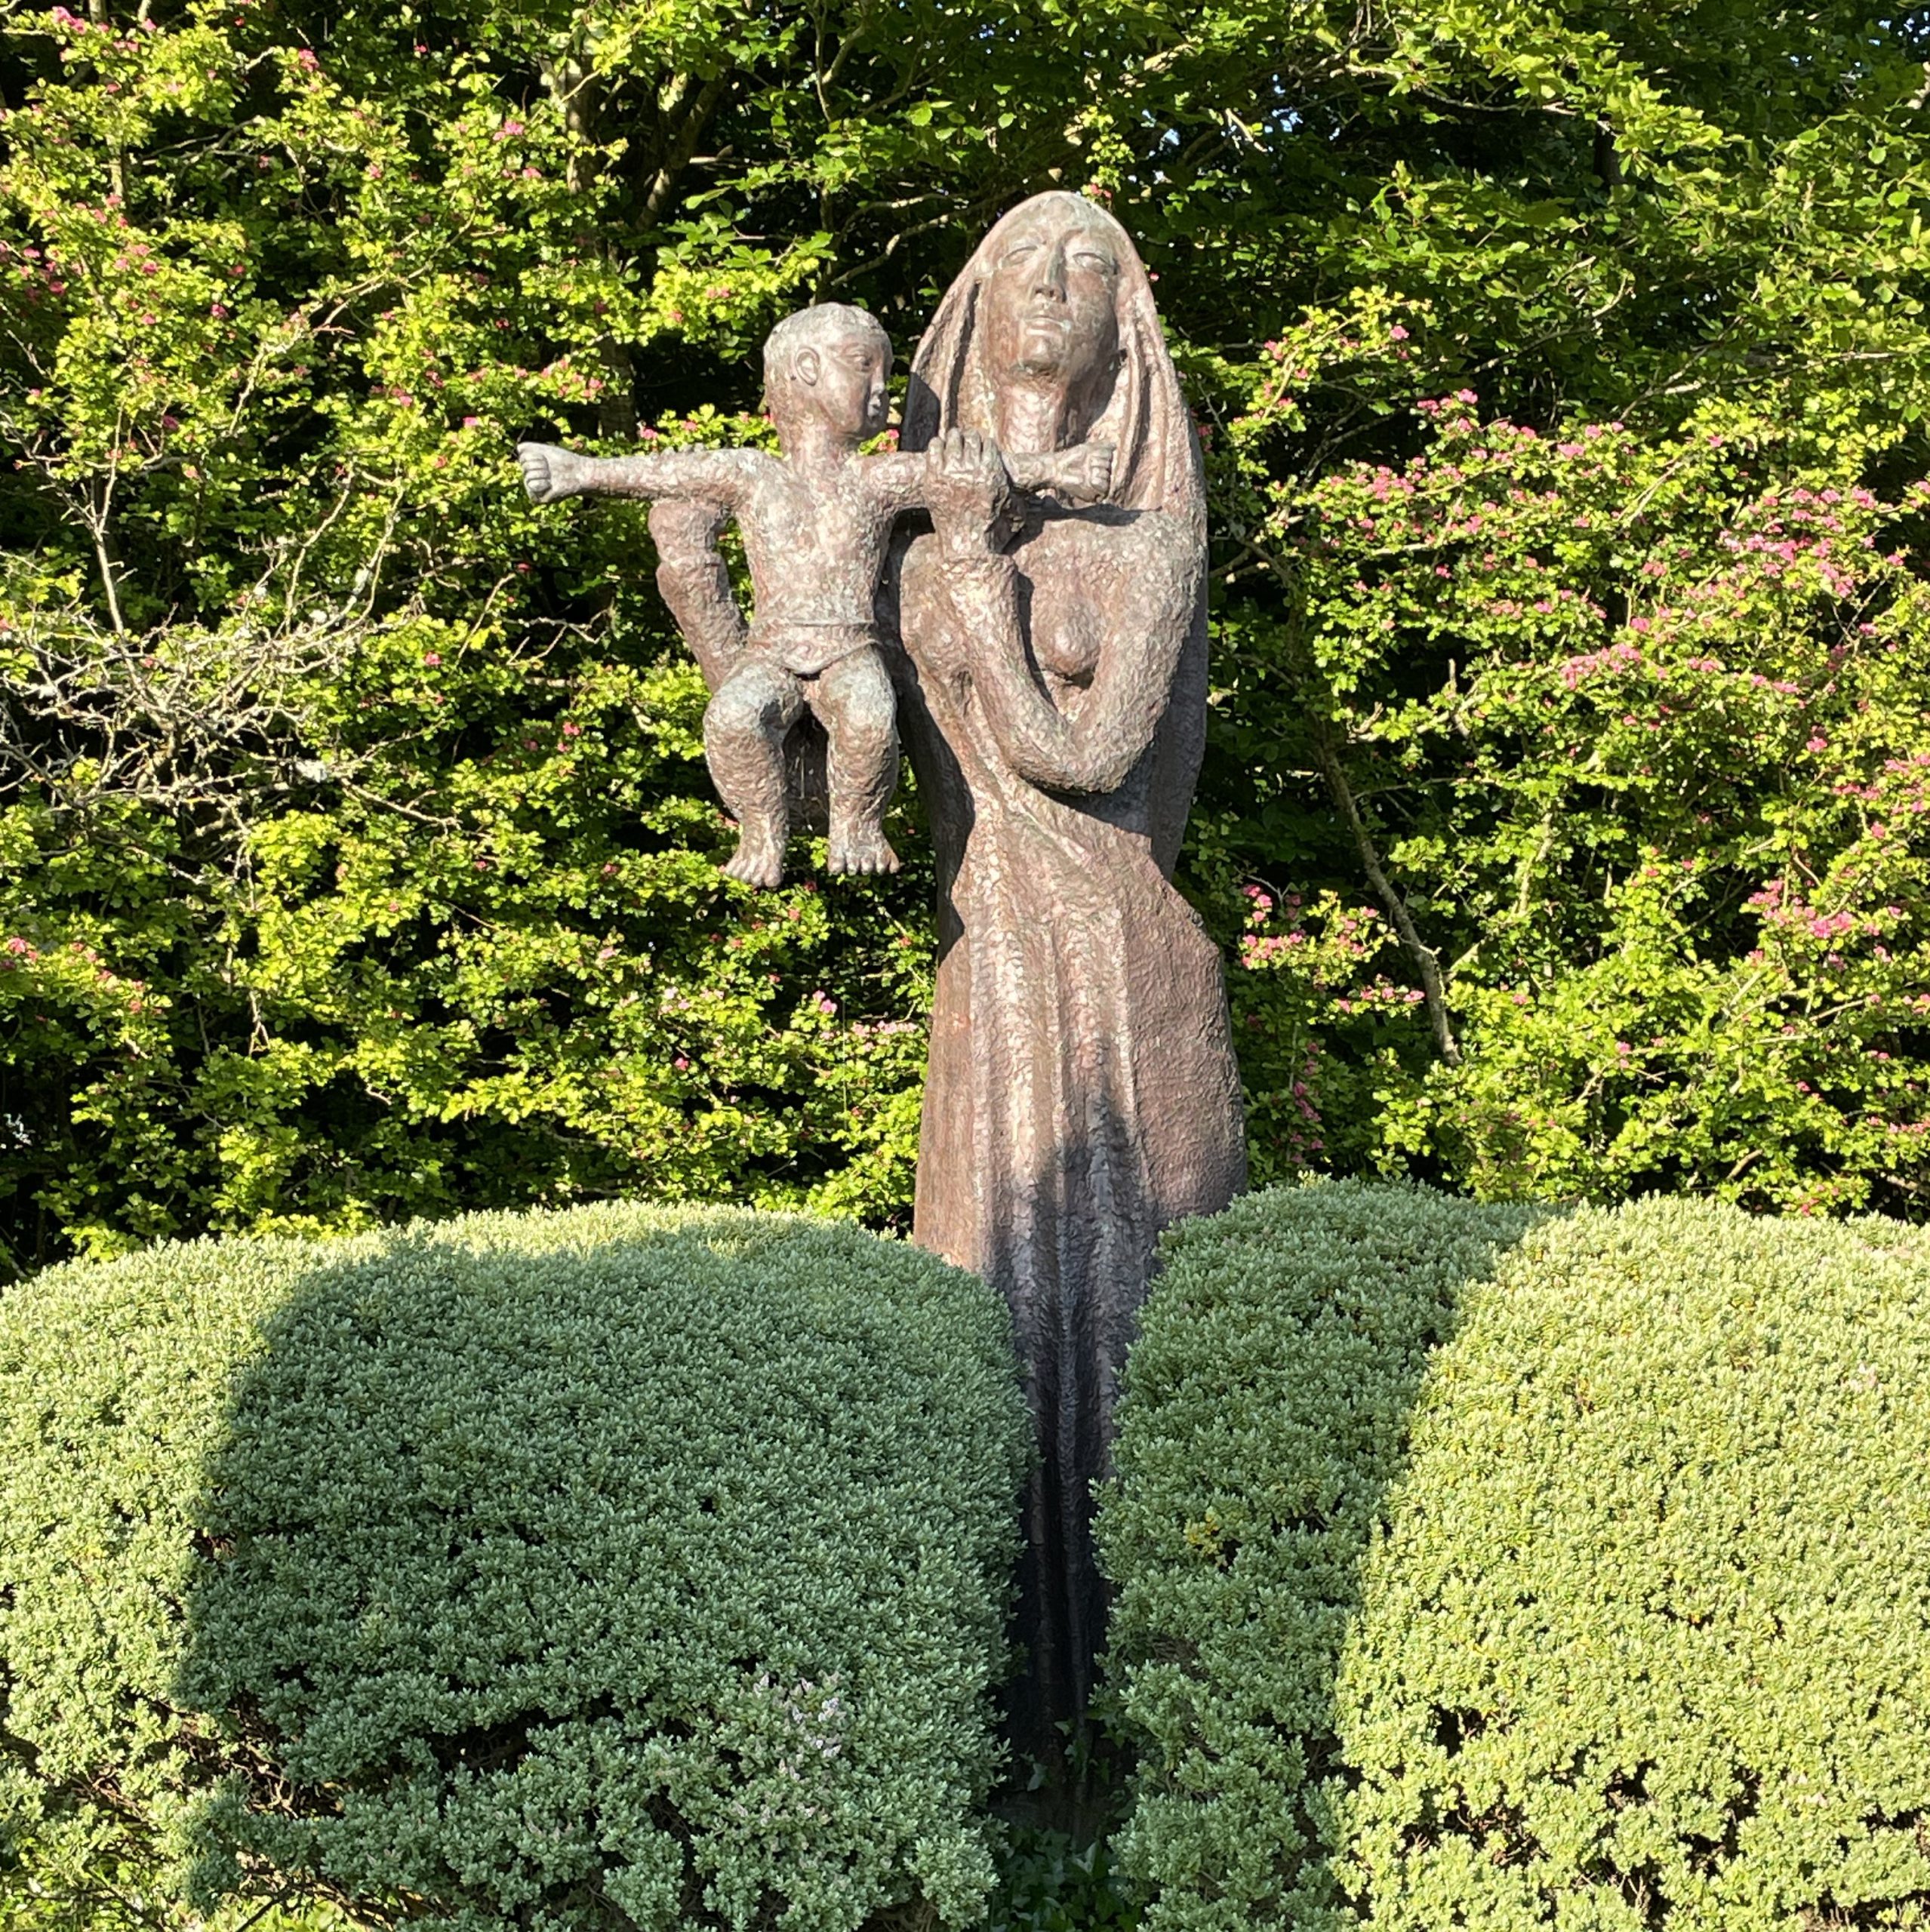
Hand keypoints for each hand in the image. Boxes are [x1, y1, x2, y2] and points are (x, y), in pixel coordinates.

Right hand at [517, 441, 587, 503]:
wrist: (578, 474)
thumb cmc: (564, 461)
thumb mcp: (545, 450)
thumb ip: (530, 447)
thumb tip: (518, 448)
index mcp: (529, 467)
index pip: (522, 456)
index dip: (536, 454)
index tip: (547, 458)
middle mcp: (529, 478)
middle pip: (525, 466)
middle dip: (540, 464)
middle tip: (551, 469)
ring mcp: (534, 490)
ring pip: (528, 476)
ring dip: (543, 473)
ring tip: (552, 477)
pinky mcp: (538, 499)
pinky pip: (532, 486)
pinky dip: (542, 483)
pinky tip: (551, 485)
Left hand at [923, 428, 1012, 557]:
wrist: (966, 545)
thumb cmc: (990, 529)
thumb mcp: (1011, 511)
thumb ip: (1020, 497)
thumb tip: (1048, 499)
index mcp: (991, 473)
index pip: (987, 443)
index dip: (983, 444)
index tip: (979, 447)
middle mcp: (973, 470)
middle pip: (970, 436)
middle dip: (968, 439)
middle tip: (964, 444)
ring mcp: (951, 473)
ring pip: (953, 438)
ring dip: (953, 440)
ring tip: (952, 446)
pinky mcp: (934, 478)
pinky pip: (934, 448)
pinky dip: (937, 446)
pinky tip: (938, 451)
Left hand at [1052, 441, 1113, 504]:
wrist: (1059, 469)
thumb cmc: (1071, 457)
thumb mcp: (1087, 449)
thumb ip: (1102, 446)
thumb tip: (1115, 445)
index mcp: (1100, 463)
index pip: (1110, 456)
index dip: (1100, 453)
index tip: (1089, 455)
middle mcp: (1100, 473)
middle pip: (1109, 466)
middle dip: (1097, 462)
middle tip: (1086, 464)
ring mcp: (1097, 484)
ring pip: (1107, 475)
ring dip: (1096, 471)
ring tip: (1086, 472)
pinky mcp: (1093, 494)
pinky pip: (1105, 488)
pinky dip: (1098, 482)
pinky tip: (1090, 479)